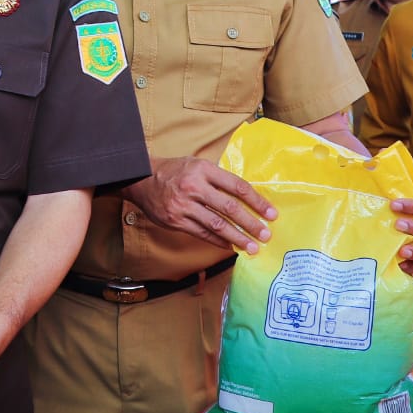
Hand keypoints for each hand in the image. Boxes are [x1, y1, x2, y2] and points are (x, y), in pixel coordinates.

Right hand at [121, 156, 275, 252]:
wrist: (141, 179)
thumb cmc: (174, 171)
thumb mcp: (197, 165)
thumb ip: (218, 179)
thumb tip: (246, 198)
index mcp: (204, 170)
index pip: (237, 186)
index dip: (257, 201)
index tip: (271, 213)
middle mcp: (194, 187)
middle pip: (229, 208)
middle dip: (250, 223)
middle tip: (265, 235)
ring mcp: (184, 205)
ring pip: (216, 224)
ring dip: (237, 237)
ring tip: (252, 247)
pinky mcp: (176, 220)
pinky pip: (202, 233)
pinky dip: (218, 241)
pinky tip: (231, 246)